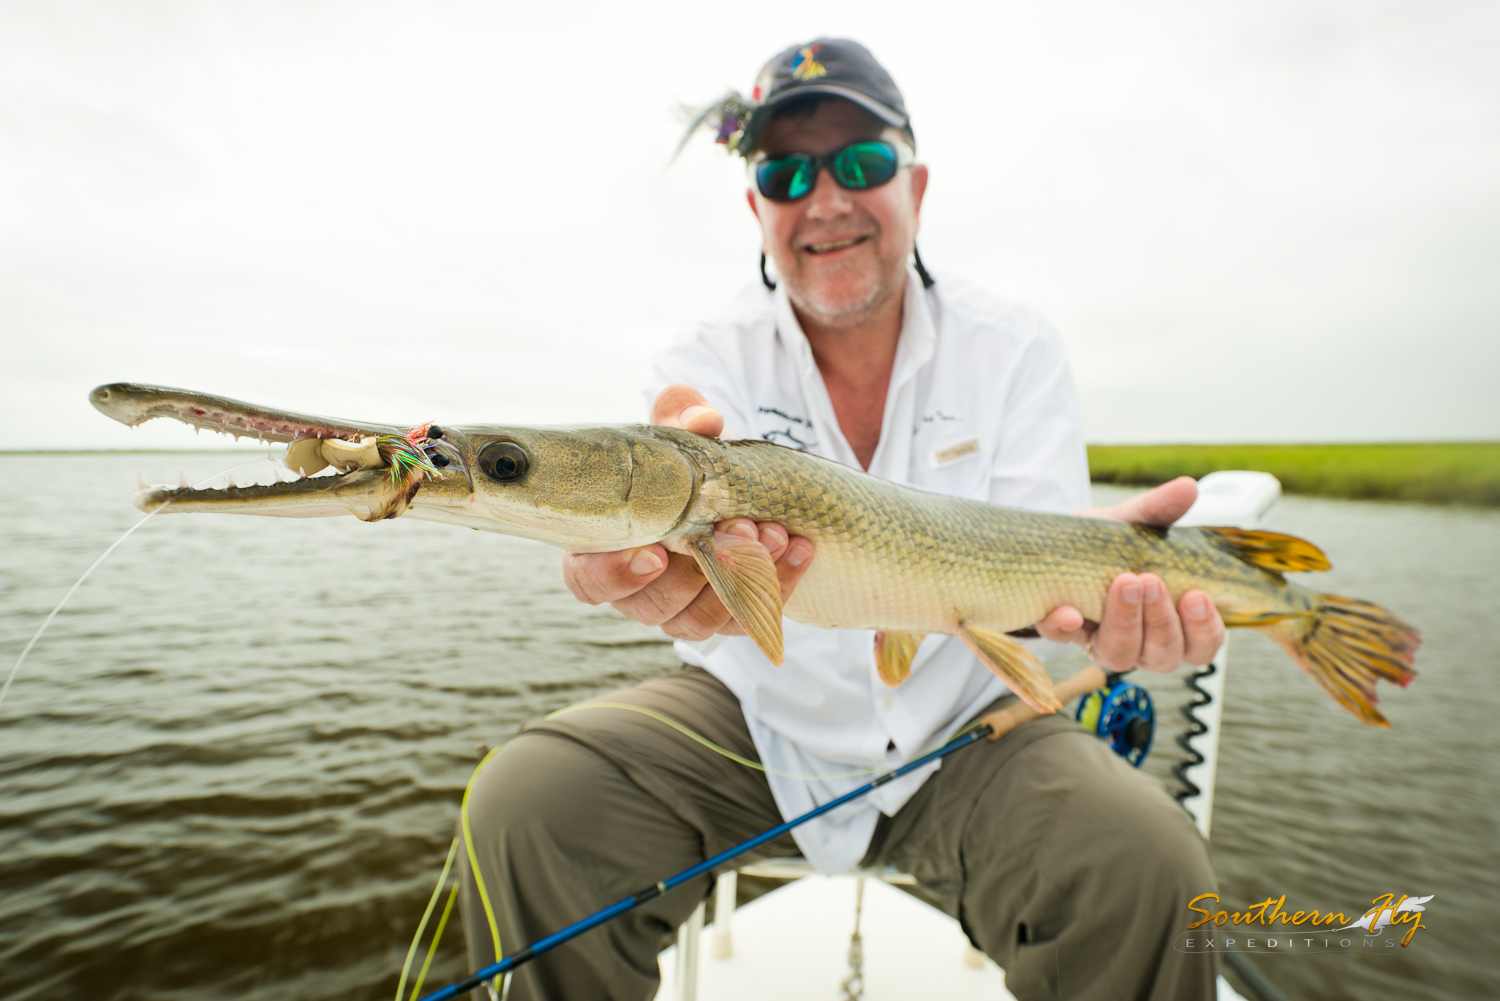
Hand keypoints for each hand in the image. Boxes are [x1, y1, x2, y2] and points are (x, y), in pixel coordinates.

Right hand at [560, 384, 815, 640]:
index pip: (589, 581)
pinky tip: (801, 548)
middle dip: (699, 572)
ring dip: (742, 580)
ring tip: (775, 533)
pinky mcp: (724, 618)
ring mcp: (679, 610)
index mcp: (603, 549)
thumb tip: (703, 418)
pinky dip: (779, 585)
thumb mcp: (675, 434)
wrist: (727, 486)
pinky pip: (748, 618)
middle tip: (738, 525)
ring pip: (700, 620)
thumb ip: (680, 417)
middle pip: (654, 604)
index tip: (655, 554)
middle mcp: (635, 590)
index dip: (615, 575)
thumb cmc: (681, 465)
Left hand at [1036, 477, 1225, 671]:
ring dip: (1125, 623)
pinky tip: (1070, 612)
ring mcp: (1101, 641)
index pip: (1201, 645)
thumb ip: (1160, 510)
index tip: (1197, 595)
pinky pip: (1064, 641)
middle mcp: (1142, 642)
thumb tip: (1188, 487)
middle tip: (1152, 580)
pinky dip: (1066, 627)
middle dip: (1162, 621)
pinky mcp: (1062, 631)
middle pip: (1164, 655)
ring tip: (1124, 582)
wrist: (1056, 537)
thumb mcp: (1135, 522)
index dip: (1204, 629)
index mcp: (1172, 621)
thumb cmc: (1109, 541)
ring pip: (1121, 656)